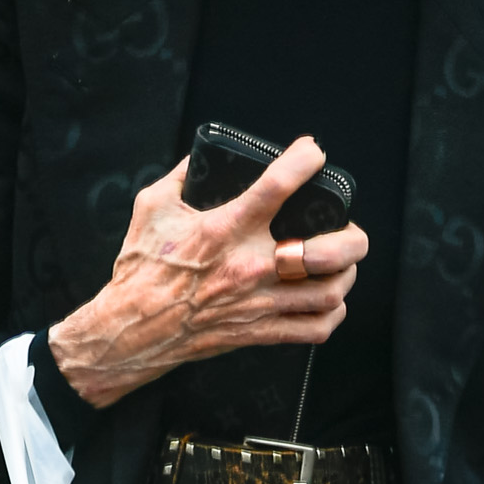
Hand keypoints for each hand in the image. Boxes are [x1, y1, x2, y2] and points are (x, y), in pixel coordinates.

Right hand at [46, 135, 365, 408]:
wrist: (131, 329)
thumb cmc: (141, 270)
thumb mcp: (153, 207)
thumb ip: (182, 176)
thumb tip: (204, 155)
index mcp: (223, 229)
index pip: (277, 186)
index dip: (304, 161)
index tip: (313, 152)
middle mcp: (248, 267)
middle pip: (326, 251)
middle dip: (352, 236)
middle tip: (349, 227)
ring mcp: (257, 303)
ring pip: (329, 293)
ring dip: (346, 275)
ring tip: (344, 264)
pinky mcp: (257, 332)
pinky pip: (313, 329)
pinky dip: (332, 316)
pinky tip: (329, 302)